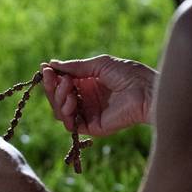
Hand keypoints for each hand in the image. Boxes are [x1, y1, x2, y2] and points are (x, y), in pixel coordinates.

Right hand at [41, 54, 157, 136]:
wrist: (146, 91)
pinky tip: (72, 100)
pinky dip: (66, 113)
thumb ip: (75, 67)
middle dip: (53, 88)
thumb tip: (51, 64)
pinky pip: (70, 125)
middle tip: (56, 78)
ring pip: (60, 112)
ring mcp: (89, 115)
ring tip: (68, 88)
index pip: (62, 85)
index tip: (45, 68)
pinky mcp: (93, 128)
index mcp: (88, 85)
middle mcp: (86, 100)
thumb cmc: (128, 74)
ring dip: (59, 98)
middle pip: (58, 99)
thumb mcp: (99, 65)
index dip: (52, 78)